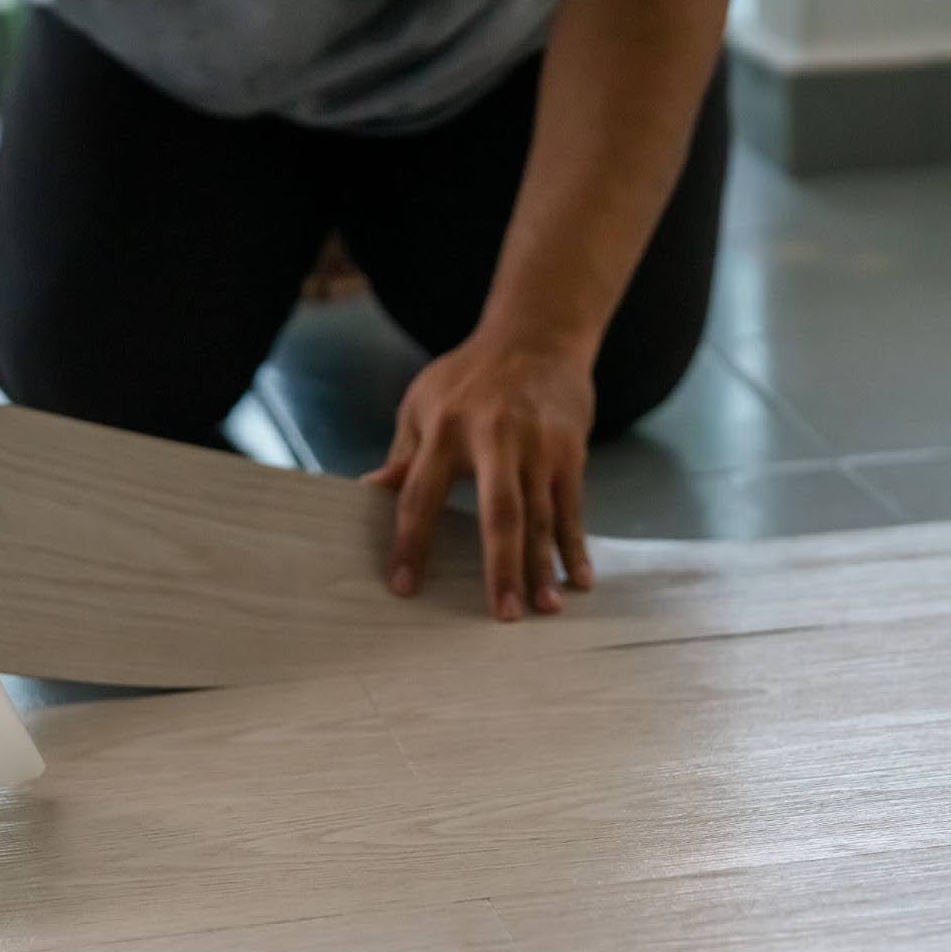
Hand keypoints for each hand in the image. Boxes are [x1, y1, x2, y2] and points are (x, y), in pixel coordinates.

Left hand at [364, 337, 595, 620]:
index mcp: (445, 430)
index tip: (405, 587)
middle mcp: (494, 439)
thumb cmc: (469, 376)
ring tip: (544, 610)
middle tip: (503, 615)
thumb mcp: (422, 403)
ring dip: (544, 566)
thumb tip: (372, 493)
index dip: (412, 543)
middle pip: (500, 512)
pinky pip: (573, 507)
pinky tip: (578, 580)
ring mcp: (538, 446)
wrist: (536, 336)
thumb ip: (404, 454)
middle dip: (502, 566)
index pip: (421, 495)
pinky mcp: (570, 450)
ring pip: (541, 515)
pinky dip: (575, 545)